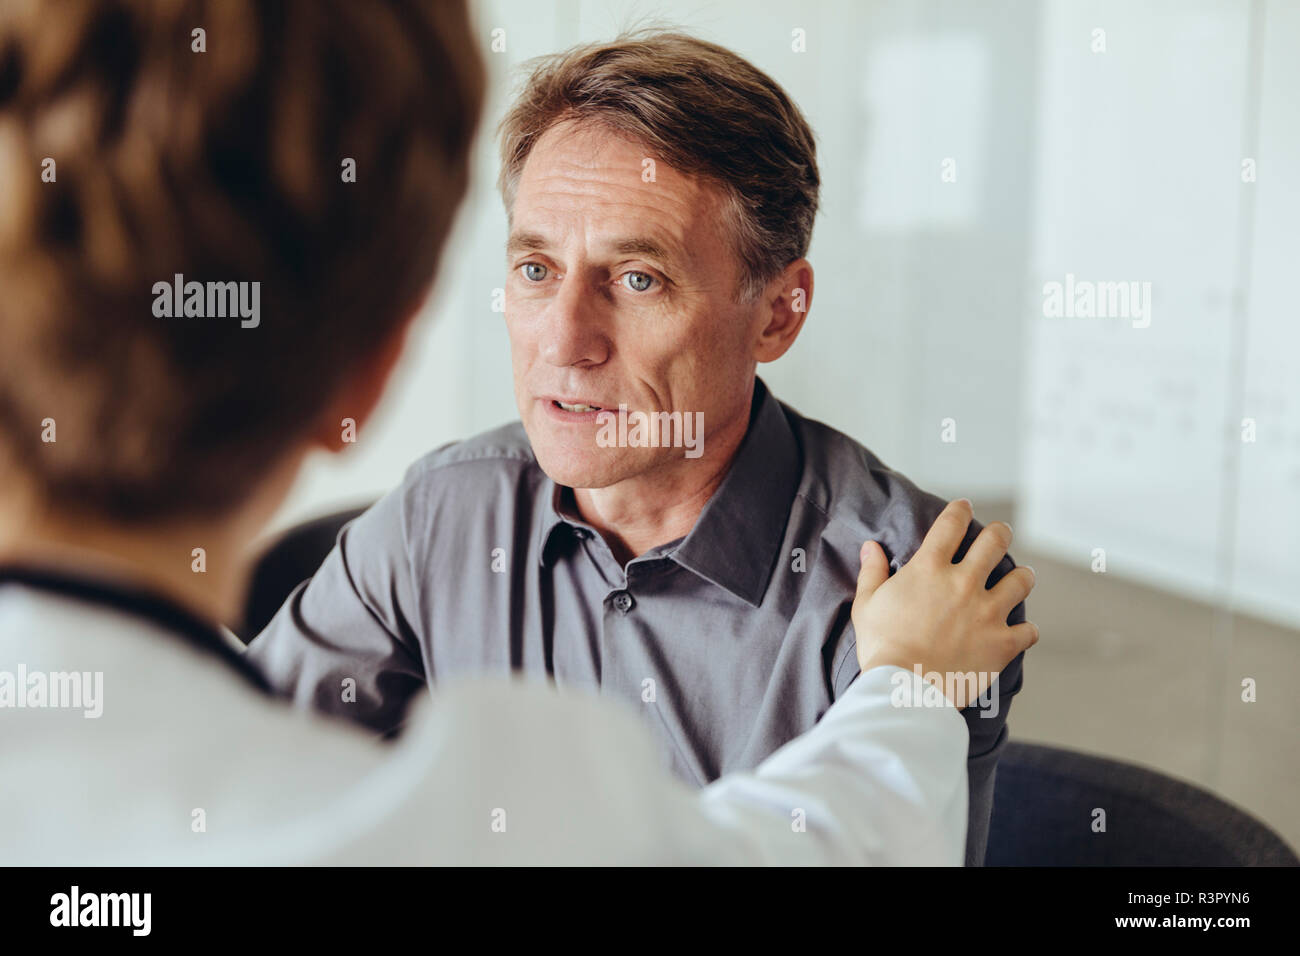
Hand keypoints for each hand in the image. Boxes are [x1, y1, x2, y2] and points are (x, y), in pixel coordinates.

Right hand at [851, 499, 1038, 707]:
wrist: (904, 690)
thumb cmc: (881, 648)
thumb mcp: (867, 605)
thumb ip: (872, 572)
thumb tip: (871, 547)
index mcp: (929, 569)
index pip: (951, 524)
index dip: (960, 510)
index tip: (964, 507)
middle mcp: (964, 583)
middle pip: (996, 541)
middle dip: (1000, 533)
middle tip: (999, 535)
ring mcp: (988, 612)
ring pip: (1021, 580)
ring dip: (1020, 577)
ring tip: (1018, 578)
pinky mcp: (1002, 643)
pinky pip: (1028, 630)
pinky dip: (1024, 630)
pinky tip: (1019, 631)